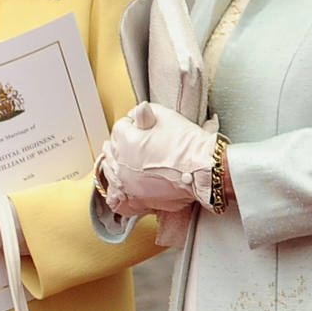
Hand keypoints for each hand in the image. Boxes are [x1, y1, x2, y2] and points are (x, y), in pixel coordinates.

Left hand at [101, 102, 215, 216]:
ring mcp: (127, 182)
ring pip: (110, 172)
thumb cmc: (185, 143)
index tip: (138, 126)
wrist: (201, 169)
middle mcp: (121, 161)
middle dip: (119, 144)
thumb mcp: (164, 116)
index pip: (120, 128)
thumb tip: (136, 114)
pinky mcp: (136, 198)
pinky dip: (117, 192)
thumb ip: (145, 112)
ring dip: (115, 165)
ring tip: (121, 163)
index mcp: (125, 138)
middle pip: (112, 149)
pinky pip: (116, 198)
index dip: (131, 125)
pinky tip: (121, 188)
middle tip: (129, 143)